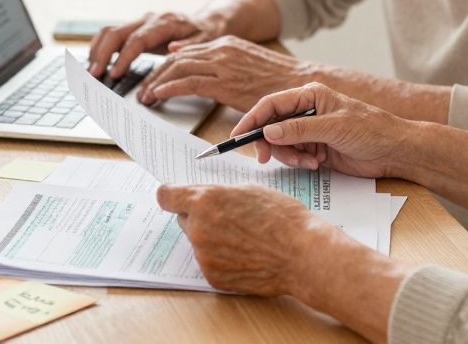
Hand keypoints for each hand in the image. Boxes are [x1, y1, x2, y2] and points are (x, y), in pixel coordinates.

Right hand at [86, 11, 224, 79]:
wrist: (206, 22)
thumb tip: (173, 49)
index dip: (124, 57)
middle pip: (117, 33)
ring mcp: (140, 22)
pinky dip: (100, 48)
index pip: (138, 39)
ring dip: (97, 50)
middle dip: (103, 54)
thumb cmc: (206, 34)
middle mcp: (148, 19)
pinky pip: (112, 34)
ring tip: (91, 72)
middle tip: (95, 75)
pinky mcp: (135, 29)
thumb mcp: (205, 41)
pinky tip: (96, 62)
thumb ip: (189, 46)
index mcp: (165, 23)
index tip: (115, 74)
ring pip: (110, 31)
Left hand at [137, 36, 314, 109]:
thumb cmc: (276, 80)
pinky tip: (158, 96)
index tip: (154, 77)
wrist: (300, 86)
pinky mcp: (224, 84)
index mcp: (227, 43)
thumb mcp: (245, 61)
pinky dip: (168, 89)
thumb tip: (182, 52)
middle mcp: (222, 49)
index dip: (165, 64)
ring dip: (157, 82)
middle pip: (176, 57)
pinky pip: (187, 83)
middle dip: (156, 73)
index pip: (185, 50)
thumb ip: (217, 58)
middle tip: (143, 88)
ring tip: (146, 96)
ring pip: (177, 68)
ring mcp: (223, 65)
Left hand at [156, 183, 336, 296]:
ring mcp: (204, 256)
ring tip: (244, 238)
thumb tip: (205, 198)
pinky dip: (221, 258)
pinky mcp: (213, 277)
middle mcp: (198, 229)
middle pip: (183, 219)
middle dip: (198, 216)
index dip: (171, 195)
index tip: (175, 197)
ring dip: (212, 238)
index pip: (166, 196)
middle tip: (226, 217)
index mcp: (205, 201)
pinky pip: (209, 262)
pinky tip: (245, 255)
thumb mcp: (249, 190)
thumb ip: (219, 194)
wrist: (301, 255)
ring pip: (198, 241)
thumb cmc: (282, 218)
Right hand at [233, 83, 410, 177]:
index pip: (271, 105)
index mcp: (310, 95)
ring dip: (289, 156)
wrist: (395, 151)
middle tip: (265, 159)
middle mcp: (307, 111)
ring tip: (309, 162)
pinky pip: (294, 156)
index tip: (237, 136)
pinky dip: (300, 162)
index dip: (252, 119)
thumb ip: (299, 129)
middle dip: (268, 143)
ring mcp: (310, 131)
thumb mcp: (334, 127)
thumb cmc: (371, 129)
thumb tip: (268, 132)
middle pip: (272, 126)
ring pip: (281, 144)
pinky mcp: (316, 149)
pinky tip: (317, 164)